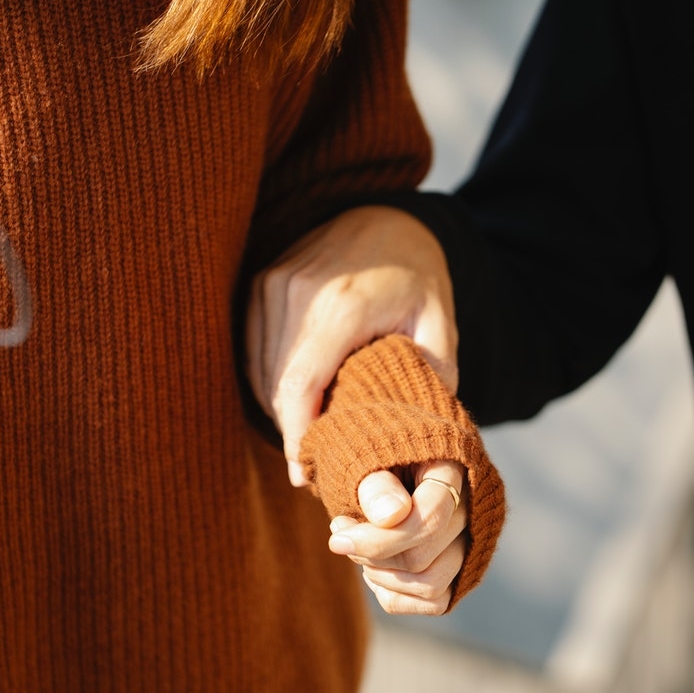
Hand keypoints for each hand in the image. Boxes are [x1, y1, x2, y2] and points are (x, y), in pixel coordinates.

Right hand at [246, 205, 456, 485]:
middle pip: (275, 385)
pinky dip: (271, 382)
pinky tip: (297, 401)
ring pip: (259, 371)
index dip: (296, 437)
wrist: (385, 217)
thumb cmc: (416, 274)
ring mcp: (271, 285)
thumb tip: (413, 425)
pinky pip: (254, 350)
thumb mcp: (439, 321)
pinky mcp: (259, 285)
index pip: (298, 386)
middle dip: (291, 430)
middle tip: (314, 464)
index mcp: (340, 304)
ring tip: (308, 437)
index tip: (302, 475)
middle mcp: (295, 292)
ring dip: (279, 409)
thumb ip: (432, 373)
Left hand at [328, 460, 466, 614]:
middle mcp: (470, 510)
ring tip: (357, 550)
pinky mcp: (457, 572)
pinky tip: (373, 569)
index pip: (430, 517)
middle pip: (423, 557)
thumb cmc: (371, 456)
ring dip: (381, 576)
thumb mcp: (366, 457)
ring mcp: (468, 543)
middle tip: (340, 534)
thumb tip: (392, 516)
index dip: (379, 538)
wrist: (377, 465)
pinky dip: (394, 595)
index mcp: (453, 470)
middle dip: (370, 554)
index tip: (336, 535)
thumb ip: (376, 484)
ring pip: (431, 586)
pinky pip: (434, 603)